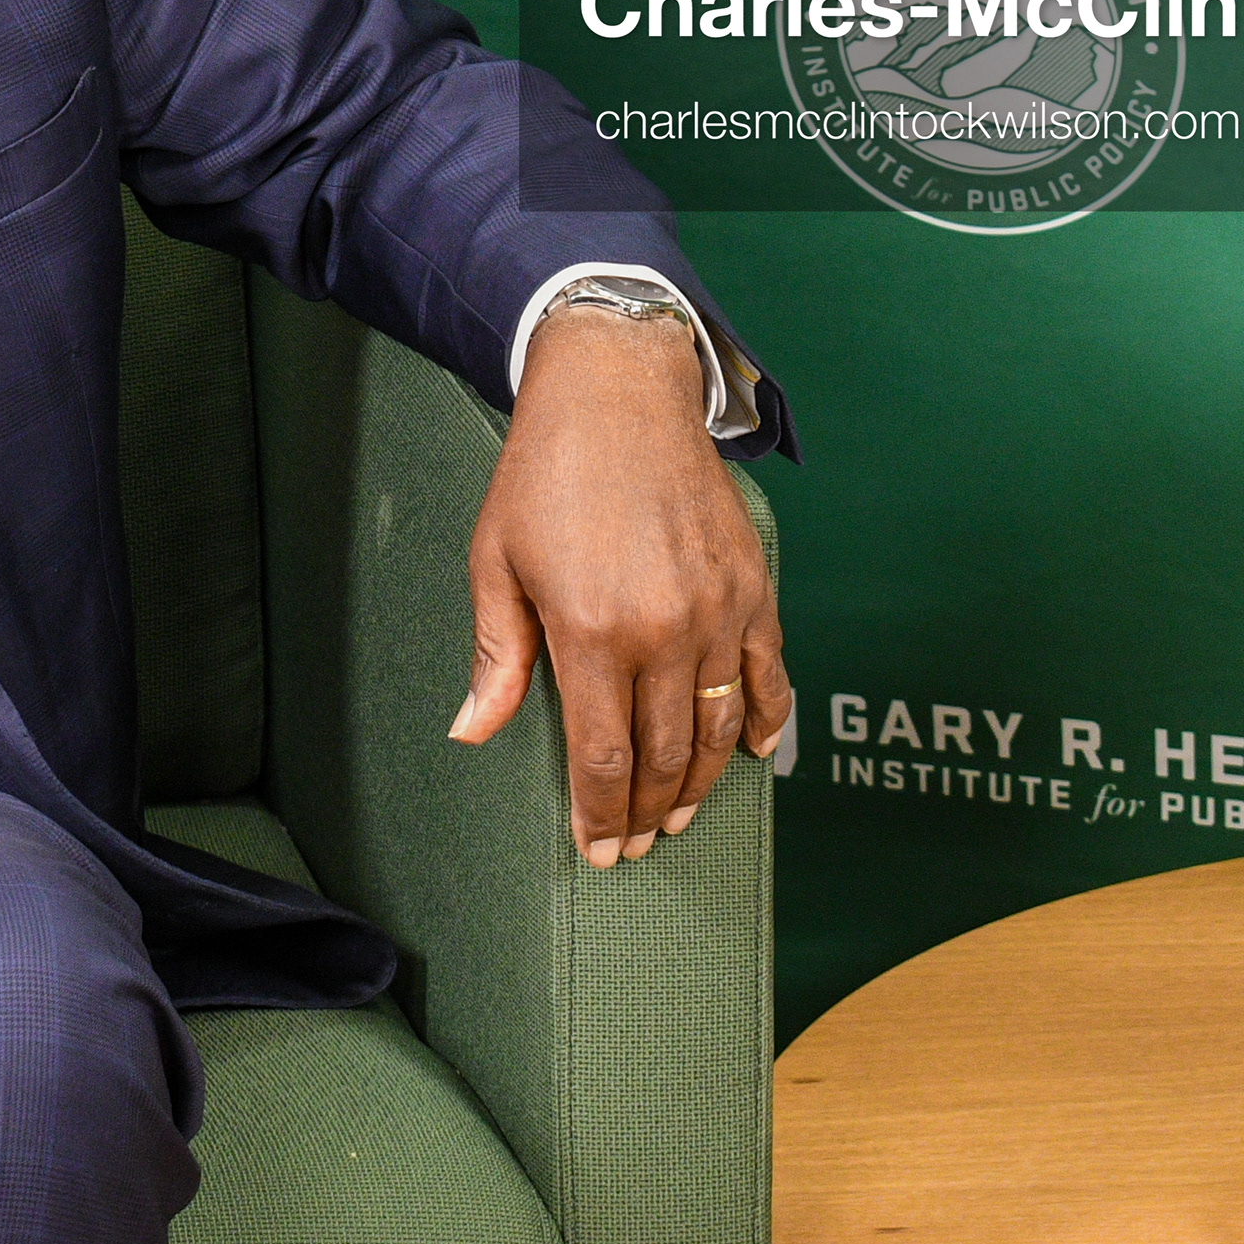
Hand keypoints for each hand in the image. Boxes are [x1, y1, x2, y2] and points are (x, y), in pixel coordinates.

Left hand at [448, 308, 787, 868]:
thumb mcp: (495, 561)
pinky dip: (765, 722)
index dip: (602, 815)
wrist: (617, 392)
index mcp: (591, 630)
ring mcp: (718, 609)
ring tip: (678, 814)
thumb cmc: (543, 474)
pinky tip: (752, 755)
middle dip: (647, 811)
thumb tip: (475, 730)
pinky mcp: (752, 585)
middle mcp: (664, 629)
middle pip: (663, 754)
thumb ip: (497, 656)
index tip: (600, 851)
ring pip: (719, 727)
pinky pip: (768, 673)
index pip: (604, 758)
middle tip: (636, 844)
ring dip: (700, 782)